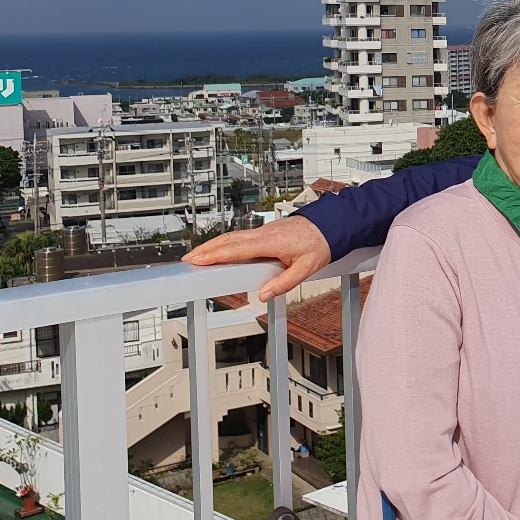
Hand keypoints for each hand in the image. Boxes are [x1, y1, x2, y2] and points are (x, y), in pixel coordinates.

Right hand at [182, 215, 331, 302]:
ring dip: (213, 245)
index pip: (237, 248)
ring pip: (233, 237)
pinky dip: (226, 243)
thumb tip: (263, 294)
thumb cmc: (320, 244)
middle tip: (187, 260)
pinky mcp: (266, 232)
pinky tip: (220, 250)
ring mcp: (264, 231)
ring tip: (197, 256)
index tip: (197, 260)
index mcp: (272, 241)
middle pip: (228, 240)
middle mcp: (264, 233)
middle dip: (206, 250)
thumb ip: (284, 283)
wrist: (332, 225)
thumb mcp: (306, 268)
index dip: (215, 254)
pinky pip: (241, 237)